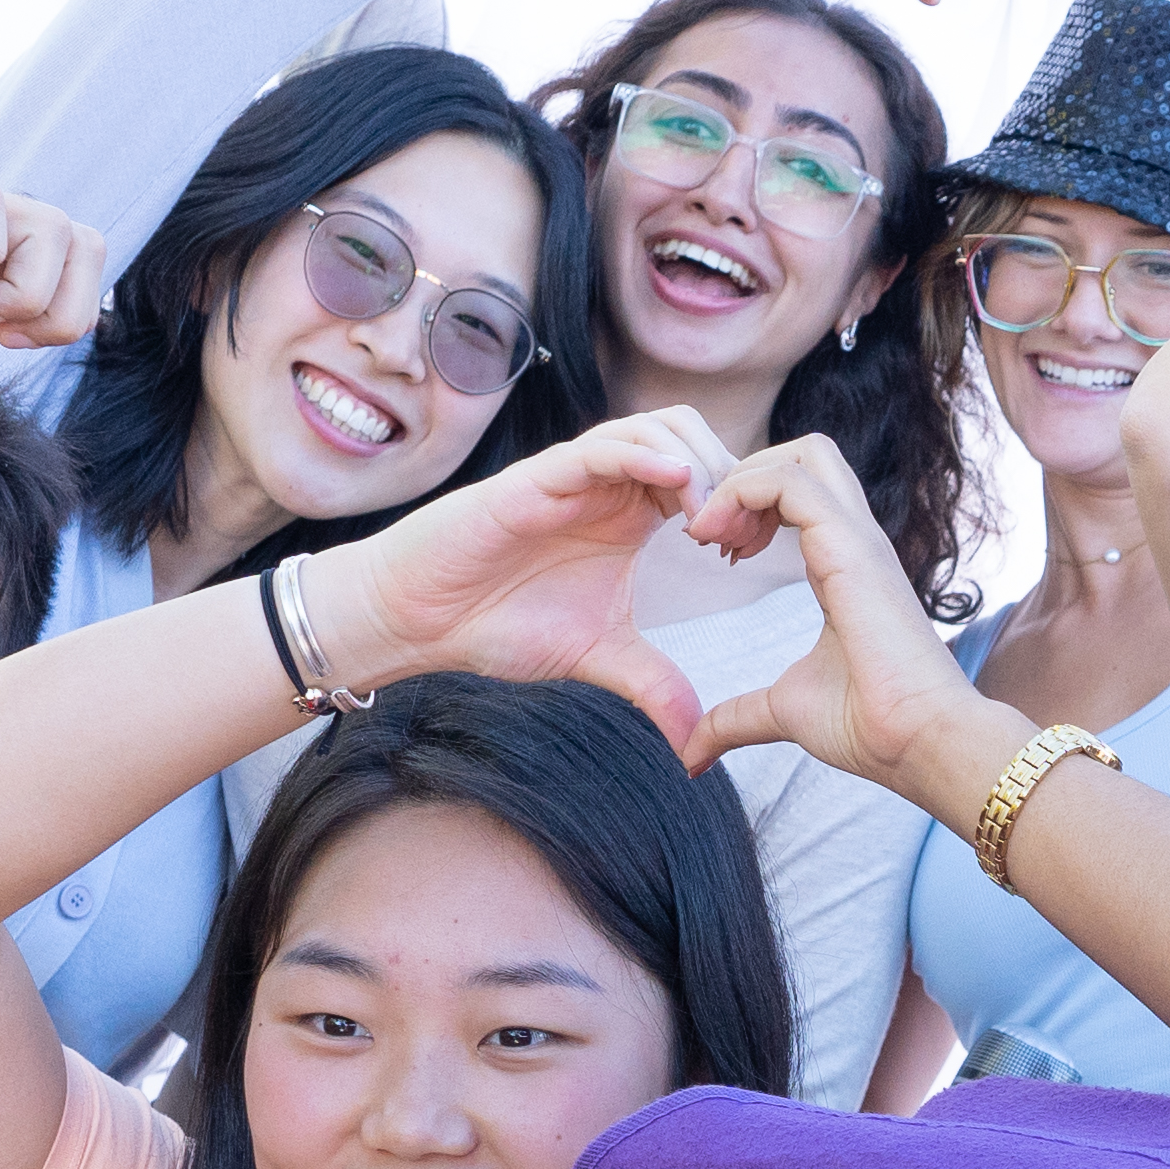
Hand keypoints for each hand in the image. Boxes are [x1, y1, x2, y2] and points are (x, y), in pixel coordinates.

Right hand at [296, 411, 724, 736]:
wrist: (420, 620)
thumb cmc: (498, 621)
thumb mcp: (598, 657)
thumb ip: (653, 685)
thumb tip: (697, 740)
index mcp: (631, 514)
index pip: (707, 476)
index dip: (739, 502)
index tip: (749, 554)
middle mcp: (609, 485)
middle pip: (695, 436)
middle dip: (729, 477)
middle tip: (736, 538)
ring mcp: (573, 476)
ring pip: (655, 428)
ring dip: (696, 462)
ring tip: (707, 522)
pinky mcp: (536, 480)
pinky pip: (599, 450)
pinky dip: (643, 455)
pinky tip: (674, 482)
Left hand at [674, 432, 1021, 806]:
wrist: (917, 741)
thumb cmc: (869, 726)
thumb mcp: (783, 711)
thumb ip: (736, 718)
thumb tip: (691, 754)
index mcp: (845, 565)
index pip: (800, 493)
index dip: (750, 505)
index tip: (719, 553)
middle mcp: (855, 540)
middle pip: (805, 453)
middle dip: (745, 475)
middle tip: (710, 533)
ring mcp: (856, 537)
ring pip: (799, 453)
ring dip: (740, 481)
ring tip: (708, 534)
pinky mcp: (849, 545)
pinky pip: (788, 480)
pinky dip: (740, 492)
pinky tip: (716, 540)